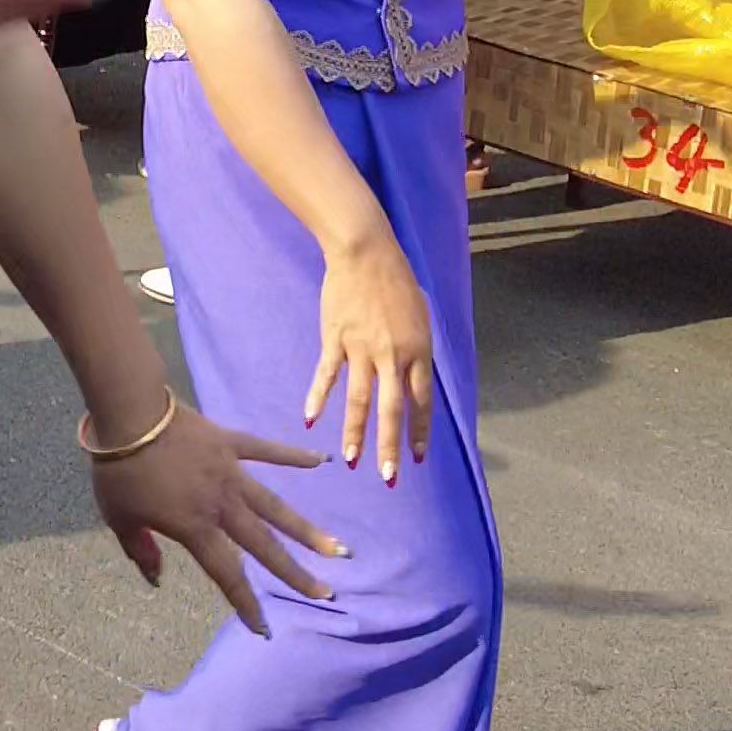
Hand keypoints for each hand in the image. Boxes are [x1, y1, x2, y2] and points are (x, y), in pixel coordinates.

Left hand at [90, 405, 337, 636]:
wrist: (128, 414)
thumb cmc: (119, 470)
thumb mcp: (119, 518)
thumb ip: (140, 550)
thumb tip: (156, 577)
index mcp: (195, 527)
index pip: (226, 574)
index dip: (245, 603)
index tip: (265, 628)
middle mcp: (222, 504)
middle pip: (264, 545)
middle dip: (295, 573)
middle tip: (326, 594)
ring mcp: (231, 472)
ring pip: (275, 507)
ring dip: (306, 529)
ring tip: (336, 548)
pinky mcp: (230, 442)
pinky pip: (266, 450)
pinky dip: (292, 455)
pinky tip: (319, 461)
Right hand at [306, 235, 434, 483]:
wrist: (365, 253)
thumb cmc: (397, 280)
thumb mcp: (419, 316)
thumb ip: (415, 349)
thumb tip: (411, 374)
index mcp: (417, 351)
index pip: (421, 401)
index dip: (419, 431)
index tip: (418, 457)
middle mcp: (392, 356)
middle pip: (392, 409)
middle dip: (390, 446)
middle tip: (389, 476)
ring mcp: (361, 349)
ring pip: (359, 400)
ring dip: (355, 432)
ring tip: (351, 460)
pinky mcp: (335, 340)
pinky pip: (327, 375)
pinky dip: (318, 398)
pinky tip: (311, 419)